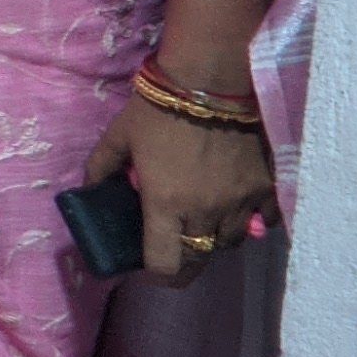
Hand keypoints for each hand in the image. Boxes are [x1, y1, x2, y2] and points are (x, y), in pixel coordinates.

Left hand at [86, 96, 277, 289]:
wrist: (210, 81)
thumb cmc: (157, 111)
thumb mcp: (117, 138)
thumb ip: (100, 169)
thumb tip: (90, 190)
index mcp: (166, 205)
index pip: (166, 265)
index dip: (154, 274)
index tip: (147, 266)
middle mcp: (206, 213)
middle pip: (199, 260)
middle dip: (184, 262)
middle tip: (173, 250)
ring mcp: (241, 202)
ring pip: (230, 242)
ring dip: (213, 239)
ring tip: (200, 222)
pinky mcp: (266, 187)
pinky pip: (263, 221)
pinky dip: (249, 221)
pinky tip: (235, 208)